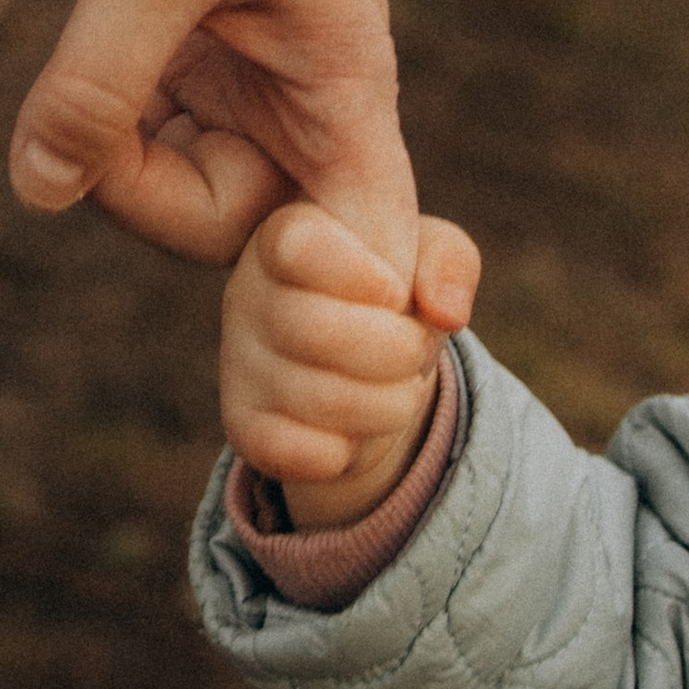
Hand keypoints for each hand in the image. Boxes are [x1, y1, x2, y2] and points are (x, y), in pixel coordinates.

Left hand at [7, 0, 417, 277]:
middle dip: (155, 210)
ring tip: (72, 97)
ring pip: (185, 196)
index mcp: (343, 87)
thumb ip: (99, 76)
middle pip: (246, 241)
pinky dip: (97, 135)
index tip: (268, 312)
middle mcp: (303, 103)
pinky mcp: (186, 57)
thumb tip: (38, 192)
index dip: (337, 306)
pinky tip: (65, 95)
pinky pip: (143, 143)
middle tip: (82, 140)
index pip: (369, 244)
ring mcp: (244, 84)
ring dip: (116, 171)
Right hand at [222, 200, 480, 533]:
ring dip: (391, 403)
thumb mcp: (430, 259)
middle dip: (400, 351)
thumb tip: (444, 312)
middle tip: (416, 349)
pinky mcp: (243, 424)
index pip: (300, 247)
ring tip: (399, 386)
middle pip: (320, 333)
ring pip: (323, 401)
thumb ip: (448, 262)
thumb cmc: (394, 293)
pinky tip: (357, 427)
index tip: (395, 291)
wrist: (364, 363)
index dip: (364, 277)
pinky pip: (302, 454)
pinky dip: (351, 451)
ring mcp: (239, 362)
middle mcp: (248, 293)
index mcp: (286, 234)